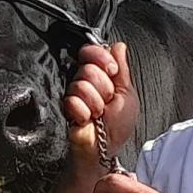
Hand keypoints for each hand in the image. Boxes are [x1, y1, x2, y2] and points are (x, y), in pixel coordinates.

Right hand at [61, 42, 137, 169]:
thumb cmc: (118, 124)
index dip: (102, 58)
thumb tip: (118, 46)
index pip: (91, 50)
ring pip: (81, 85)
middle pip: (88, 69)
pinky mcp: (65, 107)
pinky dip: (85, 114)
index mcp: (99, 73)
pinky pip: (73, 101)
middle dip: (103, 88)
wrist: (106, 147)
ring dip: (95, 104)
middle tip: (106, 102)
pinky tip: (88, 120)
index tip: (112, 72)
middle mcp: (84, 80)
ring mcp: (73, 93)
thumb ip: (122, 69)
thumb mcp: (127, 93)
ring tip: (97, 114)